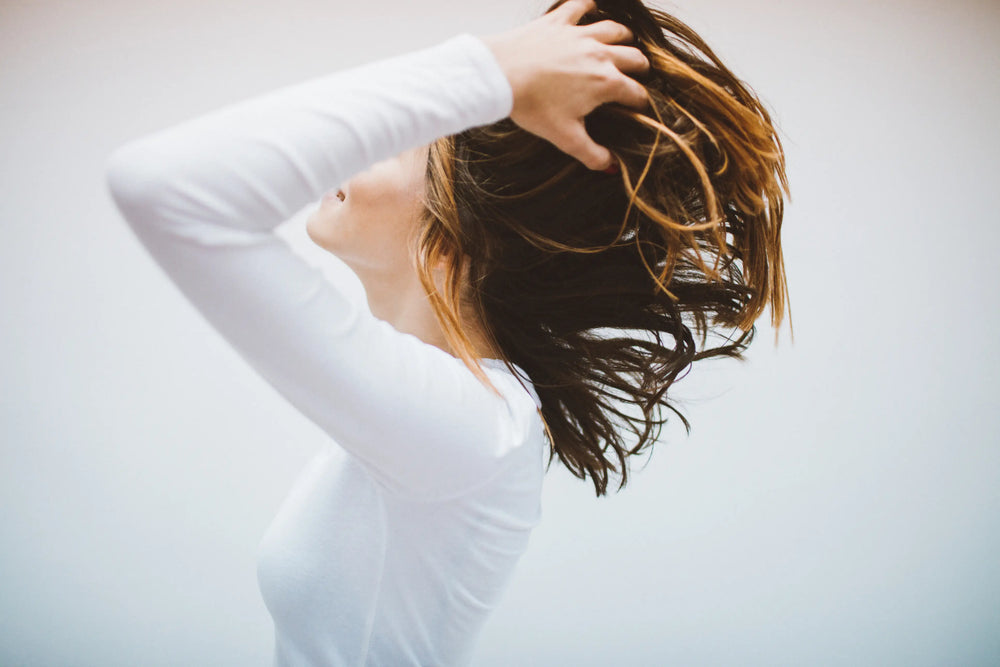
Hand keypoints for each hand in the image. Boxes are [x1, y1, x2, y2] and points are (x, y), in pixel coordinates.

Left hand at [480, 0, 650, 170]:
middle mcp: (600, 54)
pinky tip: (592, 5)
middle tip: (638, 74)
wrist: (500, 74)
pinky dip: (589, 4)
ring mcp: (579, 34)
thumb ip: (591, 153)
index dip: (641, 103)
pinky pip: (580, 5)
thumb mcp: (565, 137)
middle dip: (640, 67)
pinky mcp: (558, 21)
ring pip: (614, 29)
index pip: (636, 93)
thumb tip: (610, 166)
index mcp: (606, 83)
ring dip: (623, 37)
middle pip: (634, 57)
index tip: (639, 108)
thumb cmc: (532, 106)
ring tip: (625, 43)